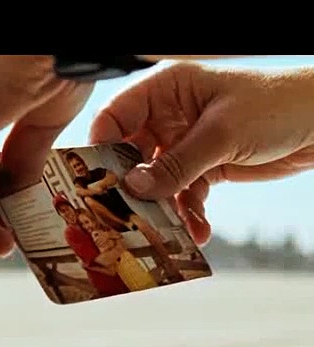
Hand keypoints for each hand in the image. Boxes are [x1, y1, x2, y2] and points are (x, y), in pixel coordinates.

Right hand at [89, 61, 313, 245]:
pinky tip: (197, 232)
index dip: (101, 147)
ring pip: (157, 181)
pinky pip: (183, 195)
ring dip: (162, 209)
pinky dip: (189, 215)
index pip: (115, 116)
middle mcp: (168, 116)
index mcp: (164, 90)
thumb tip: (135, 188)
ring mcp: (184, 143)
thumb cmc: (277, 105)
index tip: (95, 180)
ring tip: (165, 232)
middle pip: (131, 154)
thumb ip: (176, 163)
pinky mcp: (203, 167)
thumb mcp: (222, 133)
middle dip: (131, 186)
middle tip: (124, 214)